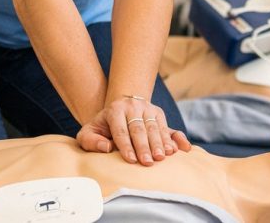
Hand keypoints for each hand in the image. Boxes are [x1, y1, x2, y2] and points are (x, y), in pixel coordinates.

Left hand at [75, 97, 189, 164]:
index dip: (126, 146)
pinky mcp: (158, 113)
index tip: (131, 160)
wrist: (118, 109)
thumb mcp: (88, 132)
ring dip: (159, 143)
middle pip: (139, 128)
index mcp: (115, 110)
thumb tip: (106, 148)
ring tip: (161, 157)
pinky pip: (168, 126)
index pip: (121, 130)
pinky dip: (175, 138)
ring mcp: (148, 108)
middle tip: (148, 163)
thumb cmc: (102, 127)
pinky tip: (181, 148)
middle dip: (144, 147)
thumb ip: (90, 141)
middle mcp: (132, 106)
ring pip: (154, 127)